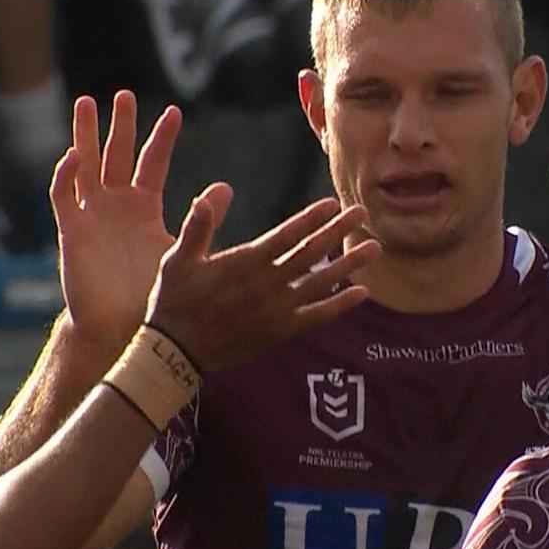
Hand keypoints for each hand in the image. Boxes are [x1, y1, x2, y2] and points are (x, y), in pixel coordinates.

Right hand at [49, 91, 216, 353]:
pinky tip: (74, 156)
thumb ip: (203, 221)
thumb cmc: (152, 295)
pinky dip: (66, 175)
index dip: (161, 138)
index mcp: (144, 208)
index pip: (152, 163)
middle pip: (116, 156)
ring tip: (88, 103)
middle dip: (120, 126)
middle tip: (125, 94)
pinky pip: (64, 197)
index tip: (175, 112)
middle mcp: (116, 206)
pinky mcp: (71, 232)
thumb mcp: (184, 251)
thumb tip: (225, 187)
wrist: (119, 328)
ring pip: (85, 166)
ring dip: (85, 136)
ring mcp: (92, 216)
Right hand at [144, 195, 381, 372]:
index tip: (333, 204)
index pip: (287, 235)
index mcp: (245, 262)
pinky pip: (317, 316)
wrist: (176, 352)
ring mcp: (278, 309)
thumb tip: (206, 196)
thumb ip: (197, 227)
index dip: (311, 219)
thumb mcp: (177, 260)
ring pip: (322, 283)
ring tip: (375, 248)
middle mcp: (268, 284)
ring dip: (349, 265)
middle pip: (312, 253)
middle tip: (362, 213)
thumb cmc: (173, 301)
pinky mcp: (281, 331)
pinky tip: (361, 293)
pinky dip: (340, 305)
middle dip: (338, 231)